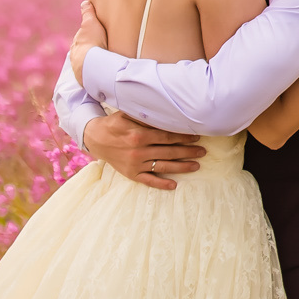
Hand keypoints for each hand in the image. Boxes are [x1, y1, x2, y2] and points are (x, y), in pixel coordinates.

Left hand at [68, 0, 107, 83]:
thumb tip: (84, 2)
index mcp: (76, 44)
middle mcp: (75, 56)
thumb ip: (87, 13)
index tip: (95, 37)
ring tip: (103, 62)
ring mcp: (79, 68)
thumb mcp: (90, 23)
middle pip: (83, 52)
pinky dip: (95, 71)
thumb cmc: (91, 42)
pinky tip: (102, 72)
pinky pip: (91, 73)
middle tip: (101, 49)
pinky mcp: (86, 78)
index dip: (88, 37)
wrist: (90, 64)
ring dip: (92, 62)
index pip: (81, 40)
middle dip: (90, 51)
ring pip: (86, 63)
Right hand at [82, 110, 205, 190]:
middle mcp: (139, 151)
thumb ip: (147, 116)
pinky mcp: (131, 174)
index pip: (168, 137)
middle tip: (203, 151)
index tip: (196, 136)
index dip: (184, 137)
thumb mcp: (128, 115)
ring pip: (163, 167)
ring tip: (197, 166)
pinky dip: (161, 184)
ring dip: (182, 167)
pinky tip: (174, 185)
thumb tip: (167, 113)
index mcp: (139, 135)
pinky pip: (148, 180)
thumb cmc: (115, 124)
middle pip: (169, 152)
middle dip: (188, 152)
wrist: (95, 139)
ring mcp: (135, 165)